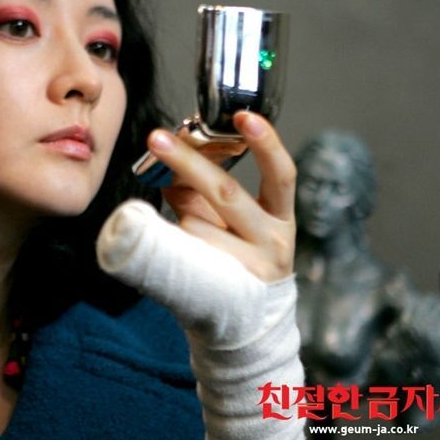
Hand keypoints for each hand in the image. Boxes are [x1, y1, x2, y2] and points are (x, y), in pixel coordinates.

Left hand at [149, 111, 295, 281]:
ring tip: (180, 226)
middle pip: (227, 193)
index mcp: (281, 216)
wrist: (247, 323)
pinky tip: (176, 246)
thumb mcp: (230, 219)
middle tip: (157, 138)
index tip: (244, 116)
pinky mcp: (227, 289)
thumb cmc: (236, 257)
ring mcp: (252, 267)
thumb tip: (172, 153)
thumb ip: (204, 188)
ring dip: (178, 218)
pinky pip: (187, 253)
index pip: (281, 173)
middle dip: (187, 162)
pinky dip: (174, 243)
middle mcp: (274, 241)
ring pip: (196, 225)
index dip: (266, 143)